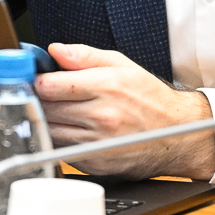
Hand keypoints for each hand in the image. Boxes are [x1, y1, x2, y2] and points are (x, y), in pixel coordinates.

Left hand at [33, 43, 214, 179]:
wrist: (177, 134)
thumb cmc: (150, 98)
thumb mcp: (122, 65)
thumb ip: (84, 56)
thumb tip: (55, 50)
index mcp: (107, 87)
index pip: (50, 86)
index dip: (37, 81)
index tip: (36, 79)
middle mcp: (102, 116)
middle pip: (46, 109)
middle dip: (39, 100)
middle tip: (43, 95)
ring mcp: (97, 143)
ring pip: (50, 131)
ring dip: (47, 121)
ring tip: (57, 111)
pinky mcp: (95, 163)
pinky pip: (62, 150)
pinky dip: (59, 139)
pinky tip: (69, 129)